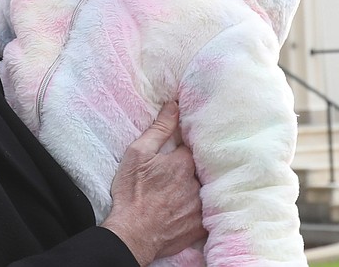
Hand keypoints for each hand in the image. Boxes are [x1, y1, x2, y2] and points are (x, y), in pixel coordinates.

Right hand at [101, 102, 205, 265]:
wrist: (132, 233)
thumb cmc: (132, 191)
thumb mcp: (138, 153)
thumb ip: (160, 128)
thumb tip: (174, 105)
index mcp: (184, 162)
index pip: (193, 146)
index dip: (185, 146)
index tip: (177, 149)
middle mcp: (197, 183)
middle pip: (201, 168)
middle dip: (192, 167)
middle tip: (175, 172)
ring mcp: (200, 206)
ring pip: (204, 189)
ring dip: (196, 187)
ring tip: (179, 189)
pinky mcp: (200, 226)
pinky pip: (206, 212)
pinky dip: (199, 208)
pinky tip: (186, 207)